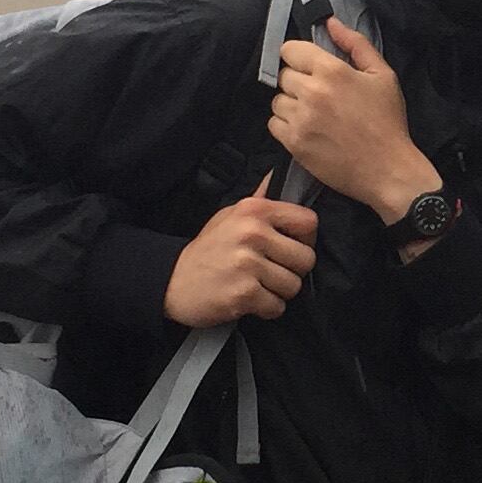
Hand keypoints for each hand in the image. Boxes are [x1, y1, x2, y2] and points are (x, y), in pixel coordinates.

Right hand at [163, 175, 318, 325]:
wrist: (172, 280)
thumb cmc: (208, 249)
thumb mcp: (230, 215)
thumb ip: (261, 200)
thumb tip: (281, 174)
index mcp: (254, 211)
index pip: (309, 222)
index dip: (305, 239)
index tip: (291, 247)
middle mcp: (252, 234)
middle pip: (306, 259)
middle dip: (293, 271)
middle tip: (272, 272)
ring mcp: (248, 264)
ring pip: (293, 286)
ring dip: (279, 292)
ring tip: (258, 285)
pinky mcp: (243, 293)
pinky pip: (277, 307)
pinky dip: (266, 309)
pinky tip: (250, 299)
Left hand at [270, 20, 439, 220]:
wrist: (388, 169)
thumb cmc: (388, 121)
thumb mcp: (382, 75)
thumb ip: (355, 43)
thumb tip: (330, 22)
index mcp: (332, 71)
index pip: (290, 50)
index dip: (299, 56)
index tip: (310, 67)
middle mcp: (312, 92)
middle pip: (283, 75)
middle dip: (298, 81)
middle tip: (318, 94)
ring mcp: (300, 119)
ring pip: (277, 100)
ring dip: (291, 104)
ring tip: (314, 114)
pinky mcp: (294, 143)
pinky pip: (274, 124)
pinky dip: (286, 125)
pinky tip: (308, 129)